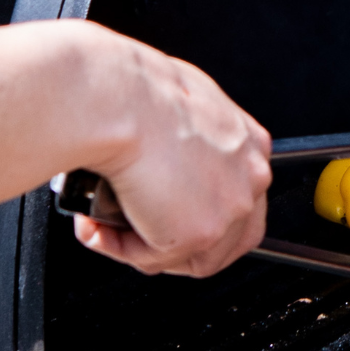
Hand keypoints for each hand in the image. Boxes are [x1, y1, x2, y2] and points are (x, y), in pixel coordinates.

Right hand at [73, 37, 270, 276]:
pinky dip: (121, 250)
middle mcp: (251, 175)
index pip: (238, 195)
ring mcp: (231, 207)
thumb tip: (158, 159)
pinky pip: (155, 259)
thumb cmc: (133, 91)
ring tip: (105, 228)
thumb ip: (181, 139)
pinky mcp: (200, 233)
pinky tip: (98, 228)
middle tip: (133, 230)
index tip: (161, 212)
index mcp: (248, 142)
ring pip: (195, 256)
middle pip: (230, 235)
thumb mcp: (175, 106)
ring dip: (145, 250)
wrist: (117, 99)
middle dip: (177, 243)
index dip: (196, 212)